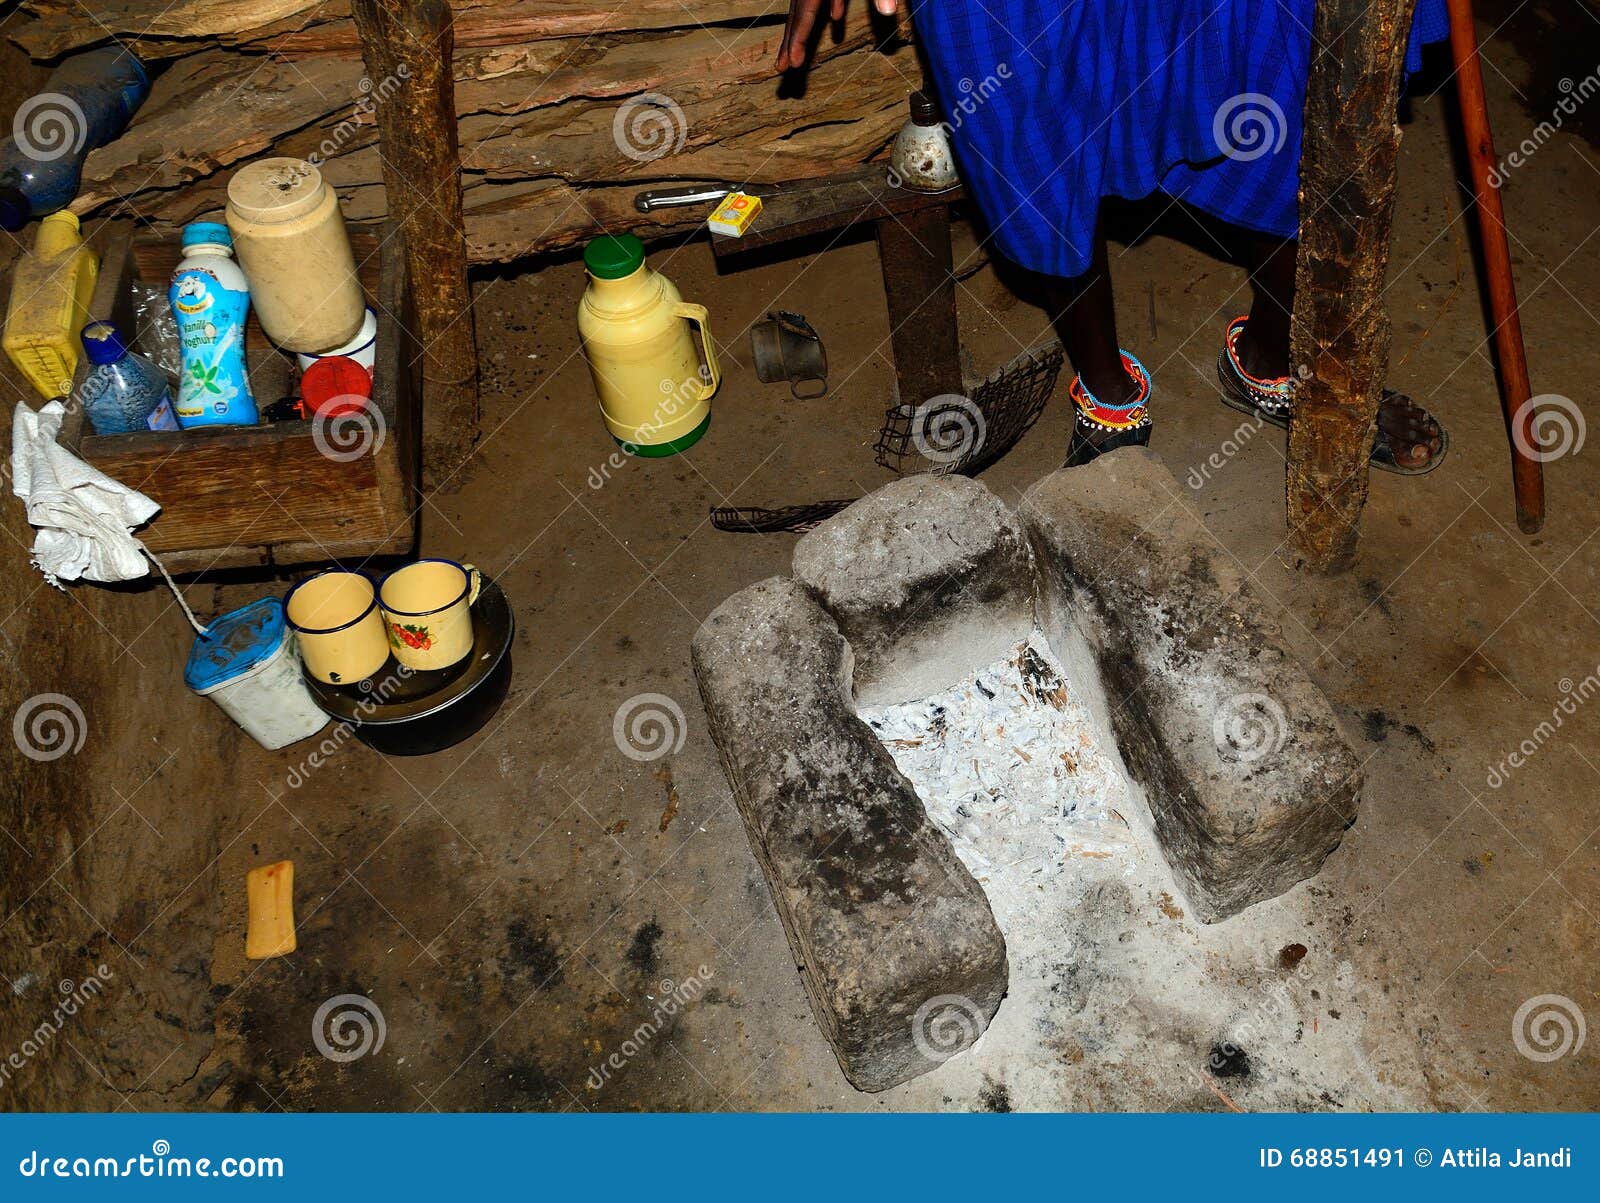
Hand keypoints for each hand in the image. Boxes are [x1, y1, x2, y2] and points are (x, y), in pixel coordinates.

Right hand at [776, 0, 899, 72]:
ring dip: (804, 27)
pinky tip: (836, 18)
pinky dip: (831, 5)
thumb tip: (888, 12)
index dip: (798, 38)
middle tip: (781, 68)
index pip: (806, 11)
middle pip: (798, 11)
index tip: (792, 65)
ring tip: (797, 50)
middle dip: (790, 40)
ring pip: (808, 3)